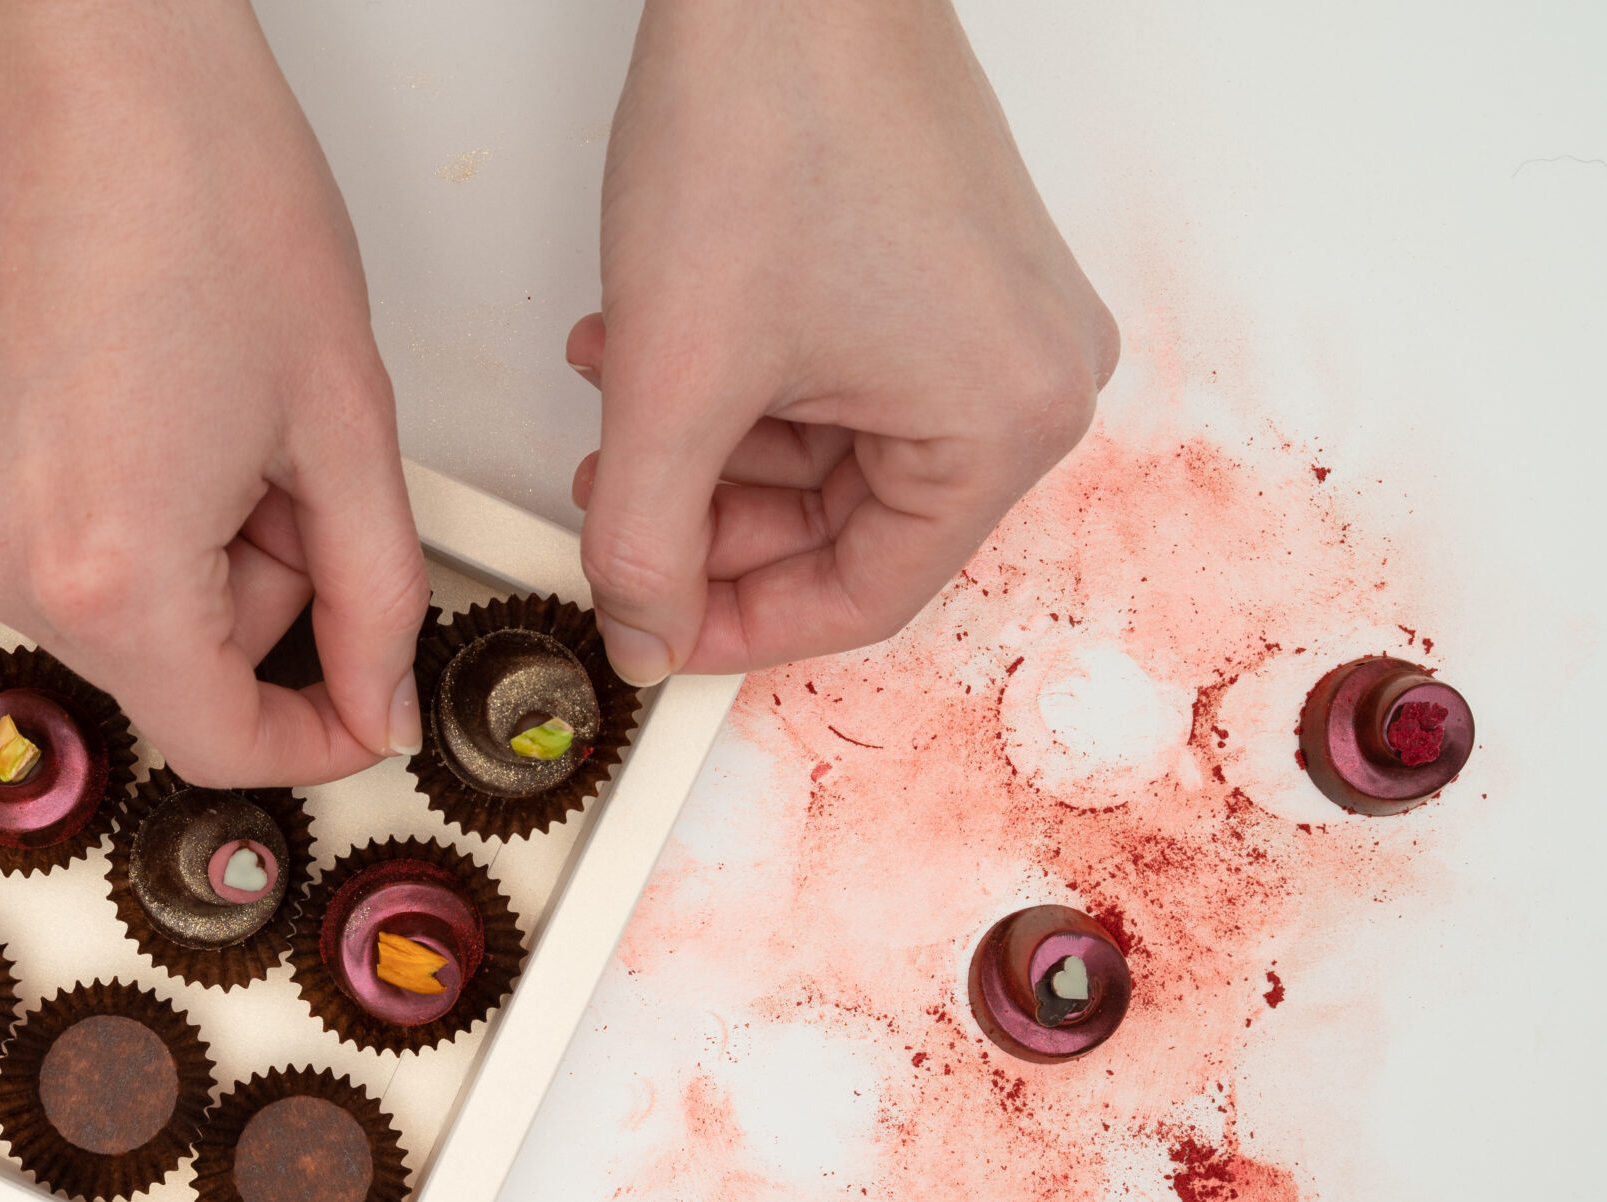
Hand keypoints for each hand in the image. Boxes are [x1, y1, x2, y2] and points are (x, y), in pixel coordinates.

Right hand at [0, 1, 425, 786]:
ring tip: (211, 405)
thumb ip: (375, 590)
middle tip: (290, 460)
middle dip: (256, 594)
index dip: (313, 737)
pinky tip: (143, 393)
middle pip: (167, 665)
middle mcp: (2, 562)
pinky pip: (49, 540)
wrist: (72, 59)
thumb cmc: (199, 190)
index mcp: (111, 572)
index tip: (360, 705)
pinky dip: (115, 502)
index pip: (219, 741)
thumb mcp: (342, 416)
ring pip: (110, 602)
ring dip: (188, 544)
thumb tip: (378, 693)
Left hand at [569, 0, 1119, 683]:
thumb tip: (642, 636)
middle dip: (712, 522)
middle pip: (851, 525)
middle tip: (616, 513)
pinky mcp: (952, 266)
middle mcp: (1031, 374)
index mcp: (1007, 421)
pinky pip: (844, 377)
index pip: (867, 595)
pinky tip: (654, 348)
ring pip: (832, 451)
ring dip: (711, 447)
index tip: (655, 631)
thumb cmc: (772, 118)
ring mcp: (997, 315)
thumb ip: (644, 538)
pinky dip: (745, 383)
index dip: (741, 627)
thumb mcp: (676, 379)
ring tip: (615, 407)